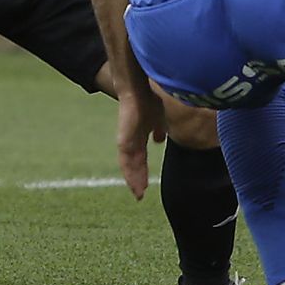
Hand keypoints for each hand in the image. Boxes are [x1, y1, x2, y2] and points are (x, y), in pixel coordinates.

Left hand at [115, 82, 167, 199]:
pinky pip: (126, 163)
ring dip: (134, 180)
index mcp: (140, 136)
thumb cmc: (150, 99)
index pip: (141, 158)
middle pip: (135, 164)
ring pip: (130, 166)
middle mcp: (132, 141)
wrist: (138, 89)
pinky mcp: (124, 142)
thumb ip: (158, 130)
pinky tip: (134, 184)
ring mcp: (127, 142)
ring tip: (139, 193)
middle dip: (138, 179)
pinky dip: (130, 174)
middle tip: (140, 194)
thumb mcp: (158, 118)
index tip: (146, 184)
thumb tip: (159, 141)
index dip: (143, 170)